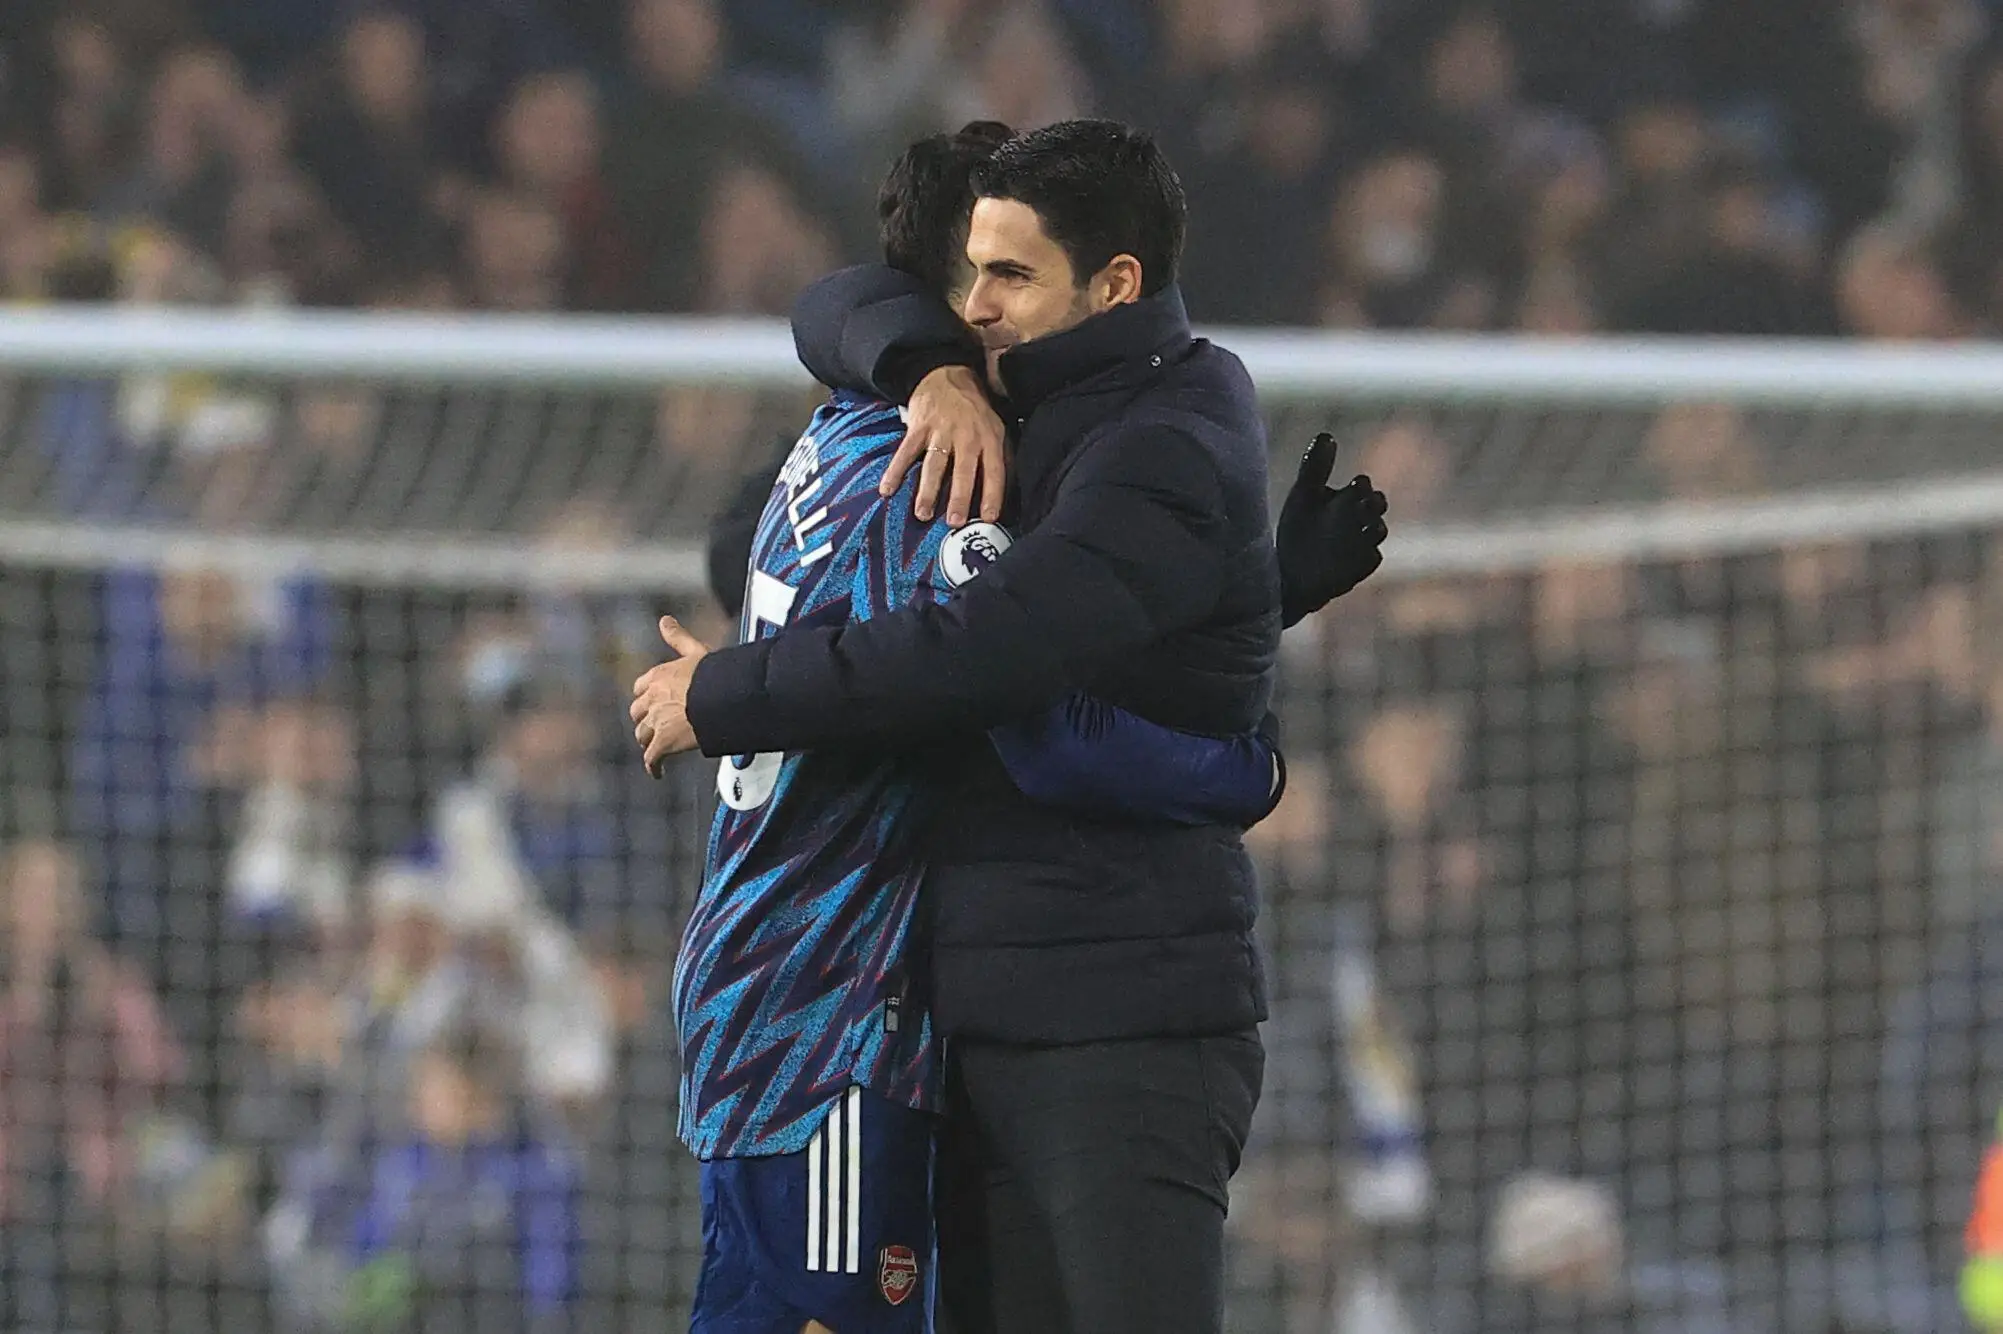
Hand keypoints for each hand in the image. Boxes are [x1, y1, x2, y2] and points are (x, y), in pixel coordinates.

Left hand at [629, 617, 712, 776]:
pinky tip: (658, 773)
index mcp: (658, 676)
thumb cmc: (714, 675)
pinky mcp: (664, 743)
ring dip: (649, 742)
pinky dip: (654, 767)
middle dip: (645, 720)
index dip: (646, 697)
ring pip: (642, 736)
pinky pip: (652, 760)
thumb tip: (664, 620)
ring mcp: (656, 723)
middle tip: (655, 728)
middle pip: (638, 714)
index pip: (641, 688)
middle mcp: (652, 699)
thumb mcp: (696, 651)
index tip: (653, 702)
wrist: (723, 698)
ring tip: (657, 748)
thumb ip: (678, 637)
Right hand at [878, 365, 1006, 526]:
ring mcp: (941, 430)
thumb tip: (1008, 491)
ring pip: (934, 464)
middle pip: (963, 470)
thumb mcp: (996, 428)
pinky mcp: (919, 426)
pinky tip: (887, 490)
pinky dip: (895, 471)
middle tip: (954, 521)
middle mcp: (966, 436)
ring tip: (923, 514)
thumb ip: (1001, 457)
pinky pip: (905, 452)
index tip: (988, 517)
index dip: (992, 494)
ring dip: (928, 490)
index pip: (994, 470)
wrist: (947, 375)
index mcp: (989, 438)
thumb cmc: (974, 410)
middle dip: (959, 497)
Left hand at [1276, 432, 1388, 625]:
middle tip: (1369, 503)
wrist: (1289, 571)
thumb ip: (1315, 467)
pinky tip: (1362, 554)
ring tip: (1370, 527)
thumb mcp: (1304, 496)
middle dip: (1376, 504)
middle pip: (1377, 507)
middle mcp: (1359, 521)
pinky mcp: (1357, 569)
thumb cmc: (1300, 529)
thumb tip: (1327, 435)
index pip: (1362, 487)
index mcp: (1347, 500)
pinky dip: (1367, 556)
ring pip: (1378, 532)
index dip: (1362, 485)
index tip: (1357, 484)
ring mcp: (1361, 545)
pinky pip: (1370, 560)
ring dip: (1376, 528)